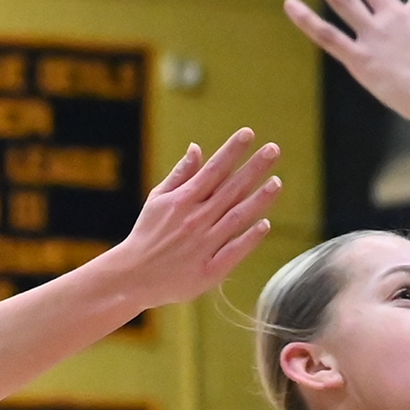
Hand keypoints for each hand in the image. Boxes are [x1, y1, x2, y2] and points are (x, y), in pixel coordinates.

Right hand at [99, 128, 283, 313]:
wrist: (133, 276)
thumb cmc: (148, 234)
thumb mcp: (158, 199)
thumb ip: (180, 175)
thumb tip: (197, 147)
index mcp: (182, 200)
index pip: (213, 170)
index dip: (232, 151)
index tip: (248, 133)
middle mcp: (195, 219)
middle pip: (230, 190)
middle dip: (253, 168)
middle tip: (273, 149)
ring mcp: (203, 245)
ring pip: (236, 218)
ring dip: (258, 200)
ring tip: (277, 182)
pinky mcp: (208, 271)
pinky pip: (233, 252)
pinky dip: (248, 238)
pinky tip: (265, 224)